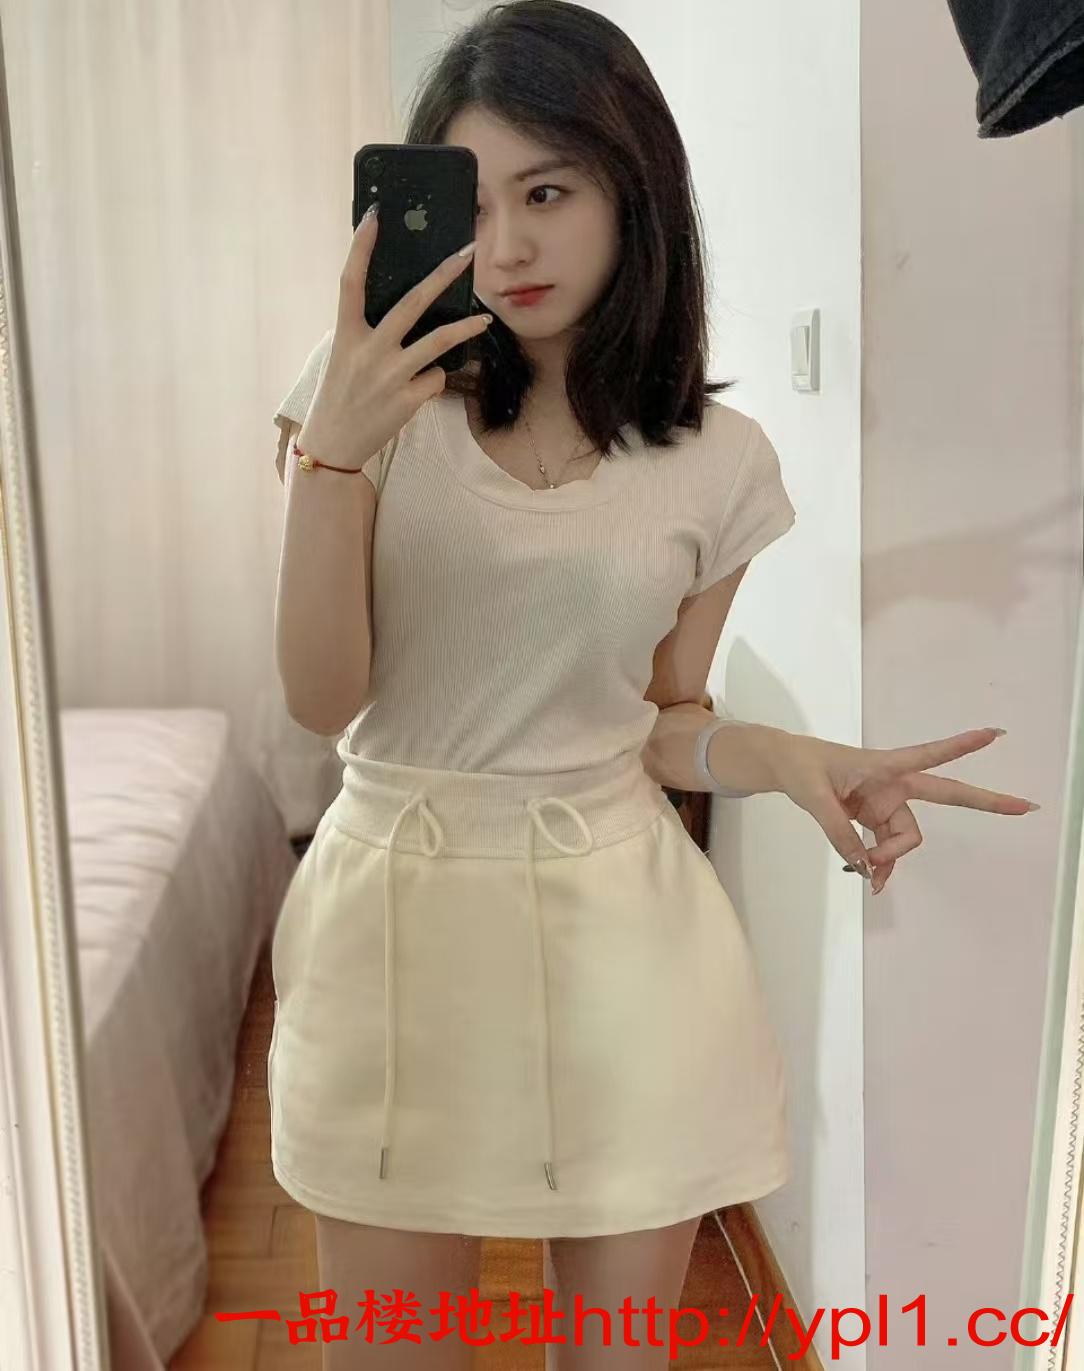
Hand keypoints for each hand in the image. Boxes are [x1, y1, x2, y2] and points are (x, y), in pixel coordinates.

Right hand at [297, 206, 491, 470]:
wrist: (334, 443)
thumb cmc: (340, 394)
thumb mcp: (344, 356)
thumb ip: (367, 331)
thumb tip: (404, 308)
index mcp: (346, 334)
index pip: (350, 281)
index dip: (361, 247)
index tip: (375, 215)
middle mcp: (368, 350)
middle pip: (412, 302)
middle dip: (442, 275)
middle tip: (466, 253)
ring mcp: (390, 375)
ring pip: (438, 342)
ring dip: (465, 328)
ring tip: (484, 319)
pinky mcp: (407, 399)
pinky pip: (435, 378)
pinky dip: (434, 379)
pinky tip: (420, 389)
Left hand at [770, 727, 1038, 894]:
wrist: (785, 767)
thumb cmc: (800, 767)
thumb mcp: (814, 797)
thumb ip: (839, 831)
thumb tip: (865, 864)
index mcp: (884, 766)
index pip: (929, 755)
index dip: (961, 745)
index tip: (993, 734)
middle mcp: (894, 784)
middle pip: (946, 796)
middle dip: (985, 802)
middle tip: (1025, 806)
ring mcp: (887, 803)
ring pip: (907, 837)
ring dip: (892, 857)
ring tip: (866, 872)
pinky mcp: (875, 818)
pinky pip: (889, 847)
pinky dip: (883, 864)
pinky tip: (873, 879)